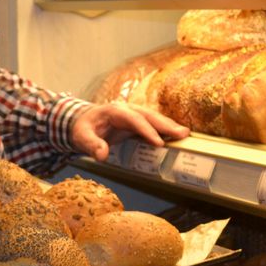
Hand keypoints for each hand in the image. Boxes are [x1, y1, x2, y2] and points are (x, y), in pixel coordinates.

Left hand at [71, 102, 189, 161]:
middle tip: (182, 134)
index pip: (134, 119)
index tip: (159, 143)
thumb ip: (91, 145)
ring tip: (184, 134)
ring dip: (169, 125)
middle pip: (148, 115)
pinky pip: (152, 124)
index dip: (147, 130)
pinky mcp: (136, 122)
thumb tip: (102, 155)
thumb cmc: (82, 128)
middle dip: (165, 125)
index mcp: (115, 111)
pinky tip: (176, 135)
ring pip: (153, 117)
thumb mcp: (81, 137)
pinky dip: (164, 129)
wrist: (81, 121)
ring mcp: (133, 114)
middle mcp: (127, 109)